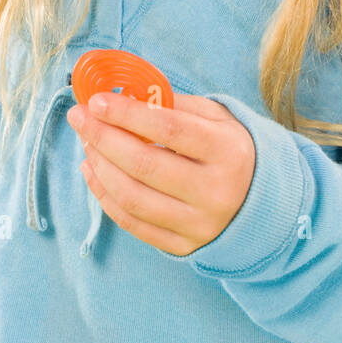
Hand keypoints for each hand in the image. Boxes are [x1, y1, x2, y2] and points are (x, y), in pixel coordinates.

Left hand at [66, 90, 255, 255]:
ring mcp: (199, 224)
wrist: (262, 203)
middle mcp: (215, 191)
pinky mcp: (183, 247)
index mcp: (228, 152)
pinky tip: (92, 171)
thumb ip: (175, 106)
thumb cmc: (231, 151)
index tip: (97, 100)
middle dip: (103, 137)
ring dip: (100, 166)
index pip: (169, 129)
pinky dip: (105, 196)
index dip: (128, 114)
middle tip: (78, 117)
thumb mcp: (218, 119)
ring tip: (86, 142)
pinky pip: (133, 223)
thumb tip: (123, 96)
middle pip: (145, 164)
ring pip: (133, 197)